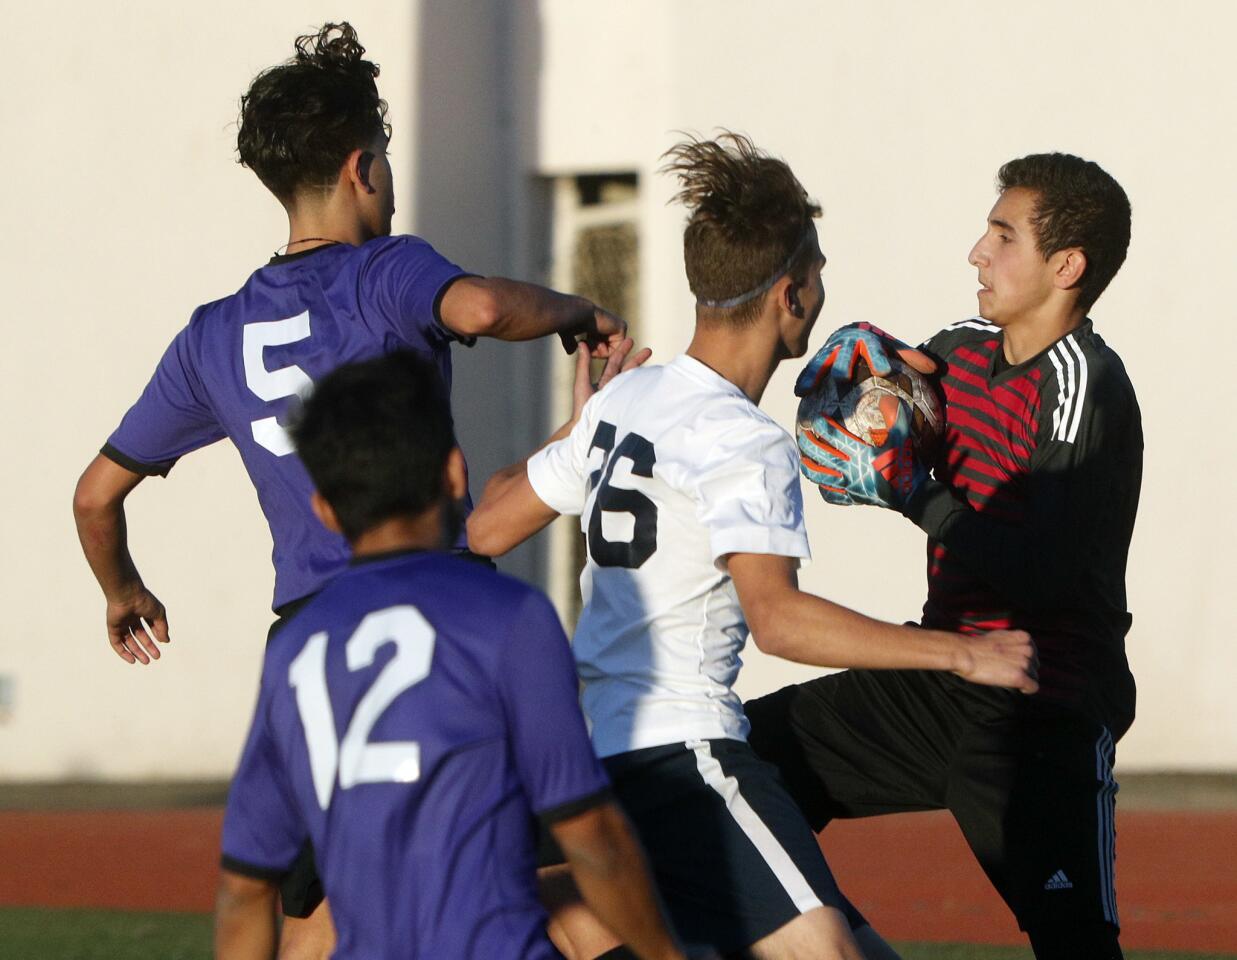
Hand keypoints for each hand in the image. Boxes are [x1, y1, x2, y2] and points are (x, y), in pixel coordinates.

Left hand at [106, 584, 169, 664]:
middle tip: (155, 657)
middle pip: (139, 636)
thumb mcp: (159, 615)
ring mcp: (121, 623)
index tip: (162, 645)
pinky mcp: (112, 628)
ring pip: (128, 641)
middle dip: (147, 647)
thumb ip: (163, 628)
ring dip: (136, 652)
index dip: (156, 637)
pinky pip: (116, 643)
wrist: (127, 595)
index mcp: (142, 612)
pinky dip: (123, 652)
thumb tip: (166, 641)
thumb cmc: (144, 601)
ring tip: (145, 661)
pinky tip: (132, 659)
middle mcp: (130, 618)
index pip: (149, 627)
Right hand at [560, 304, 627, 357]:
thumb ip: (570, 342)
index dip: (591, 351)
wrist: (575, 314)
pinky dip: (605, 350)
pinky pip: (617, 349)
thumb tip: (570, 351)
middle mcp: (611, 324)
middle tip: (586, 341)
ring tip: (591, 338)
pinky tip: (598, 340)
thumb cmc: (568, 322)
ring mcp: (618, 325)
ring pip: (612, 352)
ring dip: (598, 351)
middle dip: (595, 351)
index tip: (582, 342)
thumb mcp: (568, 335)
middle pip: (607, 351)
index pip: (599, 348)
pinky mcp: (622, 327)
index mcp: (600, 324)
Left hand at [570, 339, 651, 420]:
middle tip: (649, 349)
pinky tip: (654, 380)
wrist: (586, 428)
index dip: (622, 351)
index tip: (631, 340)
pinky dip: (645, 386)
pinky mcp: (628, 406)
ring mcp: (622, 396)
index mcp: (605, 381)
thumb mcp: (582, 383)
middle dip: (637, 359)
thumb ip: (583, 364)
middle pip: (628, 370)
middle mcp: (615, 387)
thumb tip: (583, 344)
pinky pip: (638, 393)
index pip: (615, 362)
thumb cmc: (582, 407)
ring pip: (634, 380)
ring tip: (655, 368)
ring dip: (643, 371)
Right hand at [794, 321, 935, 397]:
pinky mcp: (818, 358)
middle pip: (843, 353)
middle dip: (841, 365)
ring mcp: (830, 349)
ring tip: (807, 390)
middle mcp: (846, 341)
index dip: (878, 356)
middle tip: (841, 380)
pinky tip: (799, 394)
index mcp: (867, 337)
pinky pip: (810, 369)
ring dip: (814, 375)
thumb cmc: (879, 347)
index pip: (874, 346)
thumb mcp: (894, 349)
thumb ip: (911, 359)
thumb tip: (935, 369)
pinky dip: (805, 379)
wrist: (852, 333)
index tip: (883, 370)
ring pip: (822, 361)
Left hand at [797, 396, 926, 509]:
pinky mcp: (853, 499)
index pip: (834, 437)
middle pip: (820, 455)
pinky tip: (822, 484)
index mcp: (860, 454)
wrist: (913, 496)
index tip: (817, 417)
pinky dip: (824, 489)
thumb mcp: (902, 439)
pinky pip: (832, 496)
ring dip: (809, 466)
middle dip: (808, 444)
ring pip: (820, 476)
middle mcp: (850, 470)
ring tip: (803, 459)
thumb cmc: (906, 465)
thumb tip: (888, 398)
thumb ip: (896, 417)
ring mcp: (849, 486)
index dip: (823, 426)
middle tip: (803, 434)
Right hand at [951, 629, 1038, 693]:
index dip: (1025, 659)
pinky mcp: (1019, 677)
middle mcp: (1027, 649)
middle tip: (1009, 671)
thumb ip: (1011, 641)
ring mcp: (1024, 663)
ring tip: (1009, 678)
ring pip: (1034, 676)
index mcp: (1023, 637)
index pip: (1033, 652)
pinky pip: (1033, 687)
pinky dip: (1027, 689)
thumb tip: (1015, 648)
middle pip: (1034, 665)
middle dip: (1025, 669)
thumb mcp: (998, 635)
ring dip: (1024, 678)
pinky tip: (1020, 689)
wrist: (965, 653)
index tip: (1017, 663)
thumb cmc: (976, 645)